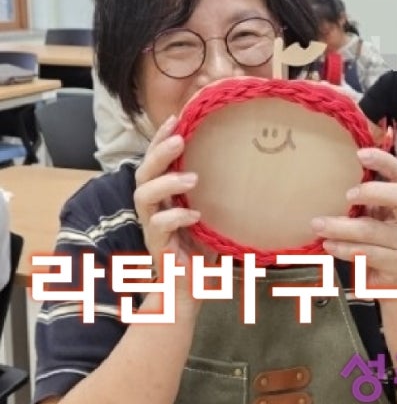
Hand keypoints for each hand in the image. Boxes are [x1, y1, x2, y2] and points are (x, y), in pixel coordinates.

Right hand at [133, 116, 211, 288]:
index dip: (161, 138)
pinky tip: (195, 215)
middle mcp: (153, 207)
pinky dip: (176, 217)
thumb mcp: (213, 212)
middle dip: (158, 152)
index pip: (156, 160)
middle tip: (179, 139)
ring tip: (193, 179)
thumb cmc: (203, 246)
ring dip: (166, 182)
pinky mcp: (156, 246)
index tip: (177, 117)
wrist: (194, 286)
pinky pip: (157, 226)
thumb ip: (218, 190)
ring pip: (142, 195)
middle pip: (142, 172)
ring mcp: (151, 226)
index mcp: (164, 195)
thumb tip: (247, 161)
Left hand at [310, 148, 396, 288]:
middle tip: (347, 195)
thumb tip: (328, 174)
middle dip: (374, 192)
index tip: (360, 154)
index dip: (383, 161)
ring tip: (317, 224)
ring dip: (341, 227)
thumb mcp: (373, 217)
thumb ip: (363, 200)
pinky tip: (328, 245)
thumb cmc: (378, 243)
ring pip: (373, 230)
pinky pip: (367, 254)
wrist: (396, 284)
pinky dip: (344, 249)